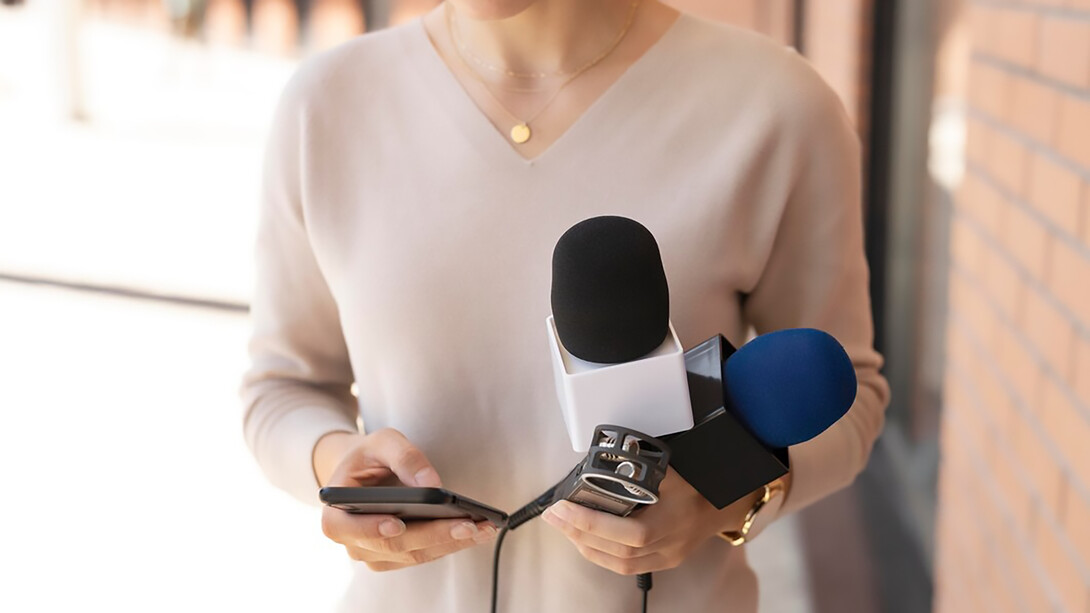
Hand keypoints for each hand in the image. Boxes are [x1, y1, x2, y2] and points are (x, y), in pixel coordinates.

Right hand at [317, 428, 497, 570]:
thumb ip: (404, 457)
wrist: (365, 472)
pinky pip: (425, 554)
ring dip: (451, 543)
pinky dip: (451, 543)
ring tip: (483, 527)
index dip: (372, 529)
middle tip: (468, 525)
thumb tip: (432, 483)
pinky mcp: (398, 557)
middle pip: (394, 546)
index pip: (348, 528)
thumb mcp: (382, 442)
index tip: (398, 524)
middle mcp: (354, 542)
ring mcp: (375, 554)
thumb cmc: (369, 457)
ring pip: (415, 555)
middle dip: (433, 535)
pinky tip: (477, 531)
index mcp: (335, 515)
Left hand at [541, 468, 761, 575]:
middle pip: (618, 550)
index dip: (592, 523)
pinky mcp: (663, 561)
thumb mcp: (671, 468)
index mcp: (674, 519)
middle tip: (553, 515)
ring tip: (563, 526)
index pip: (629, 531)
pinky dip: (600, 554)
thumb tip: (607, 454)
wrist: (724, 504)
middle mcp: (671, 543)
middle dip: (579, 532)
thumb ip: (642, 467)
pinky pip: (626, 566)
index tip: (562, 508)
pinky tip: (584, 540)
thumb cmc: (697, 482)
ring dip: (585, 545)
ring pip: (619, 563)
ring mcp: (667, 557)